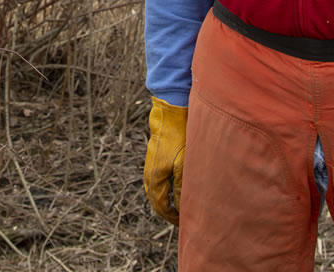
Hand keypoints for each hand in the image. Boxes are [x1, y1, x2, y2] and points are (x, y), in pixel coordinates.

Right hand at [143, 97, 187, 223]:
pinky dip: (164, 187)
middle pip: (155, 198)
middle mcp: (149, 171)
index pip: (160, 205)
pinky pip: (157, 178)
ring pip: (155, 188)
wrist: (170, 110)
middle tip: (179, 218)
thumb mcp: (184, 163)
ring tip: (178, 205)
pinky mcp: (156, 155)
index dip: (171, 216)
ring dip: (165, 199)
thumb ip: (182, 186)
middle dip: (166, 210)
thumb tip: (181, 204)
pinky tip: (175, 186)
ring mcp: (151, 162)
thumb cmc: (179, 136)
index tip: (182, 222)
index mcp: (155, 177)